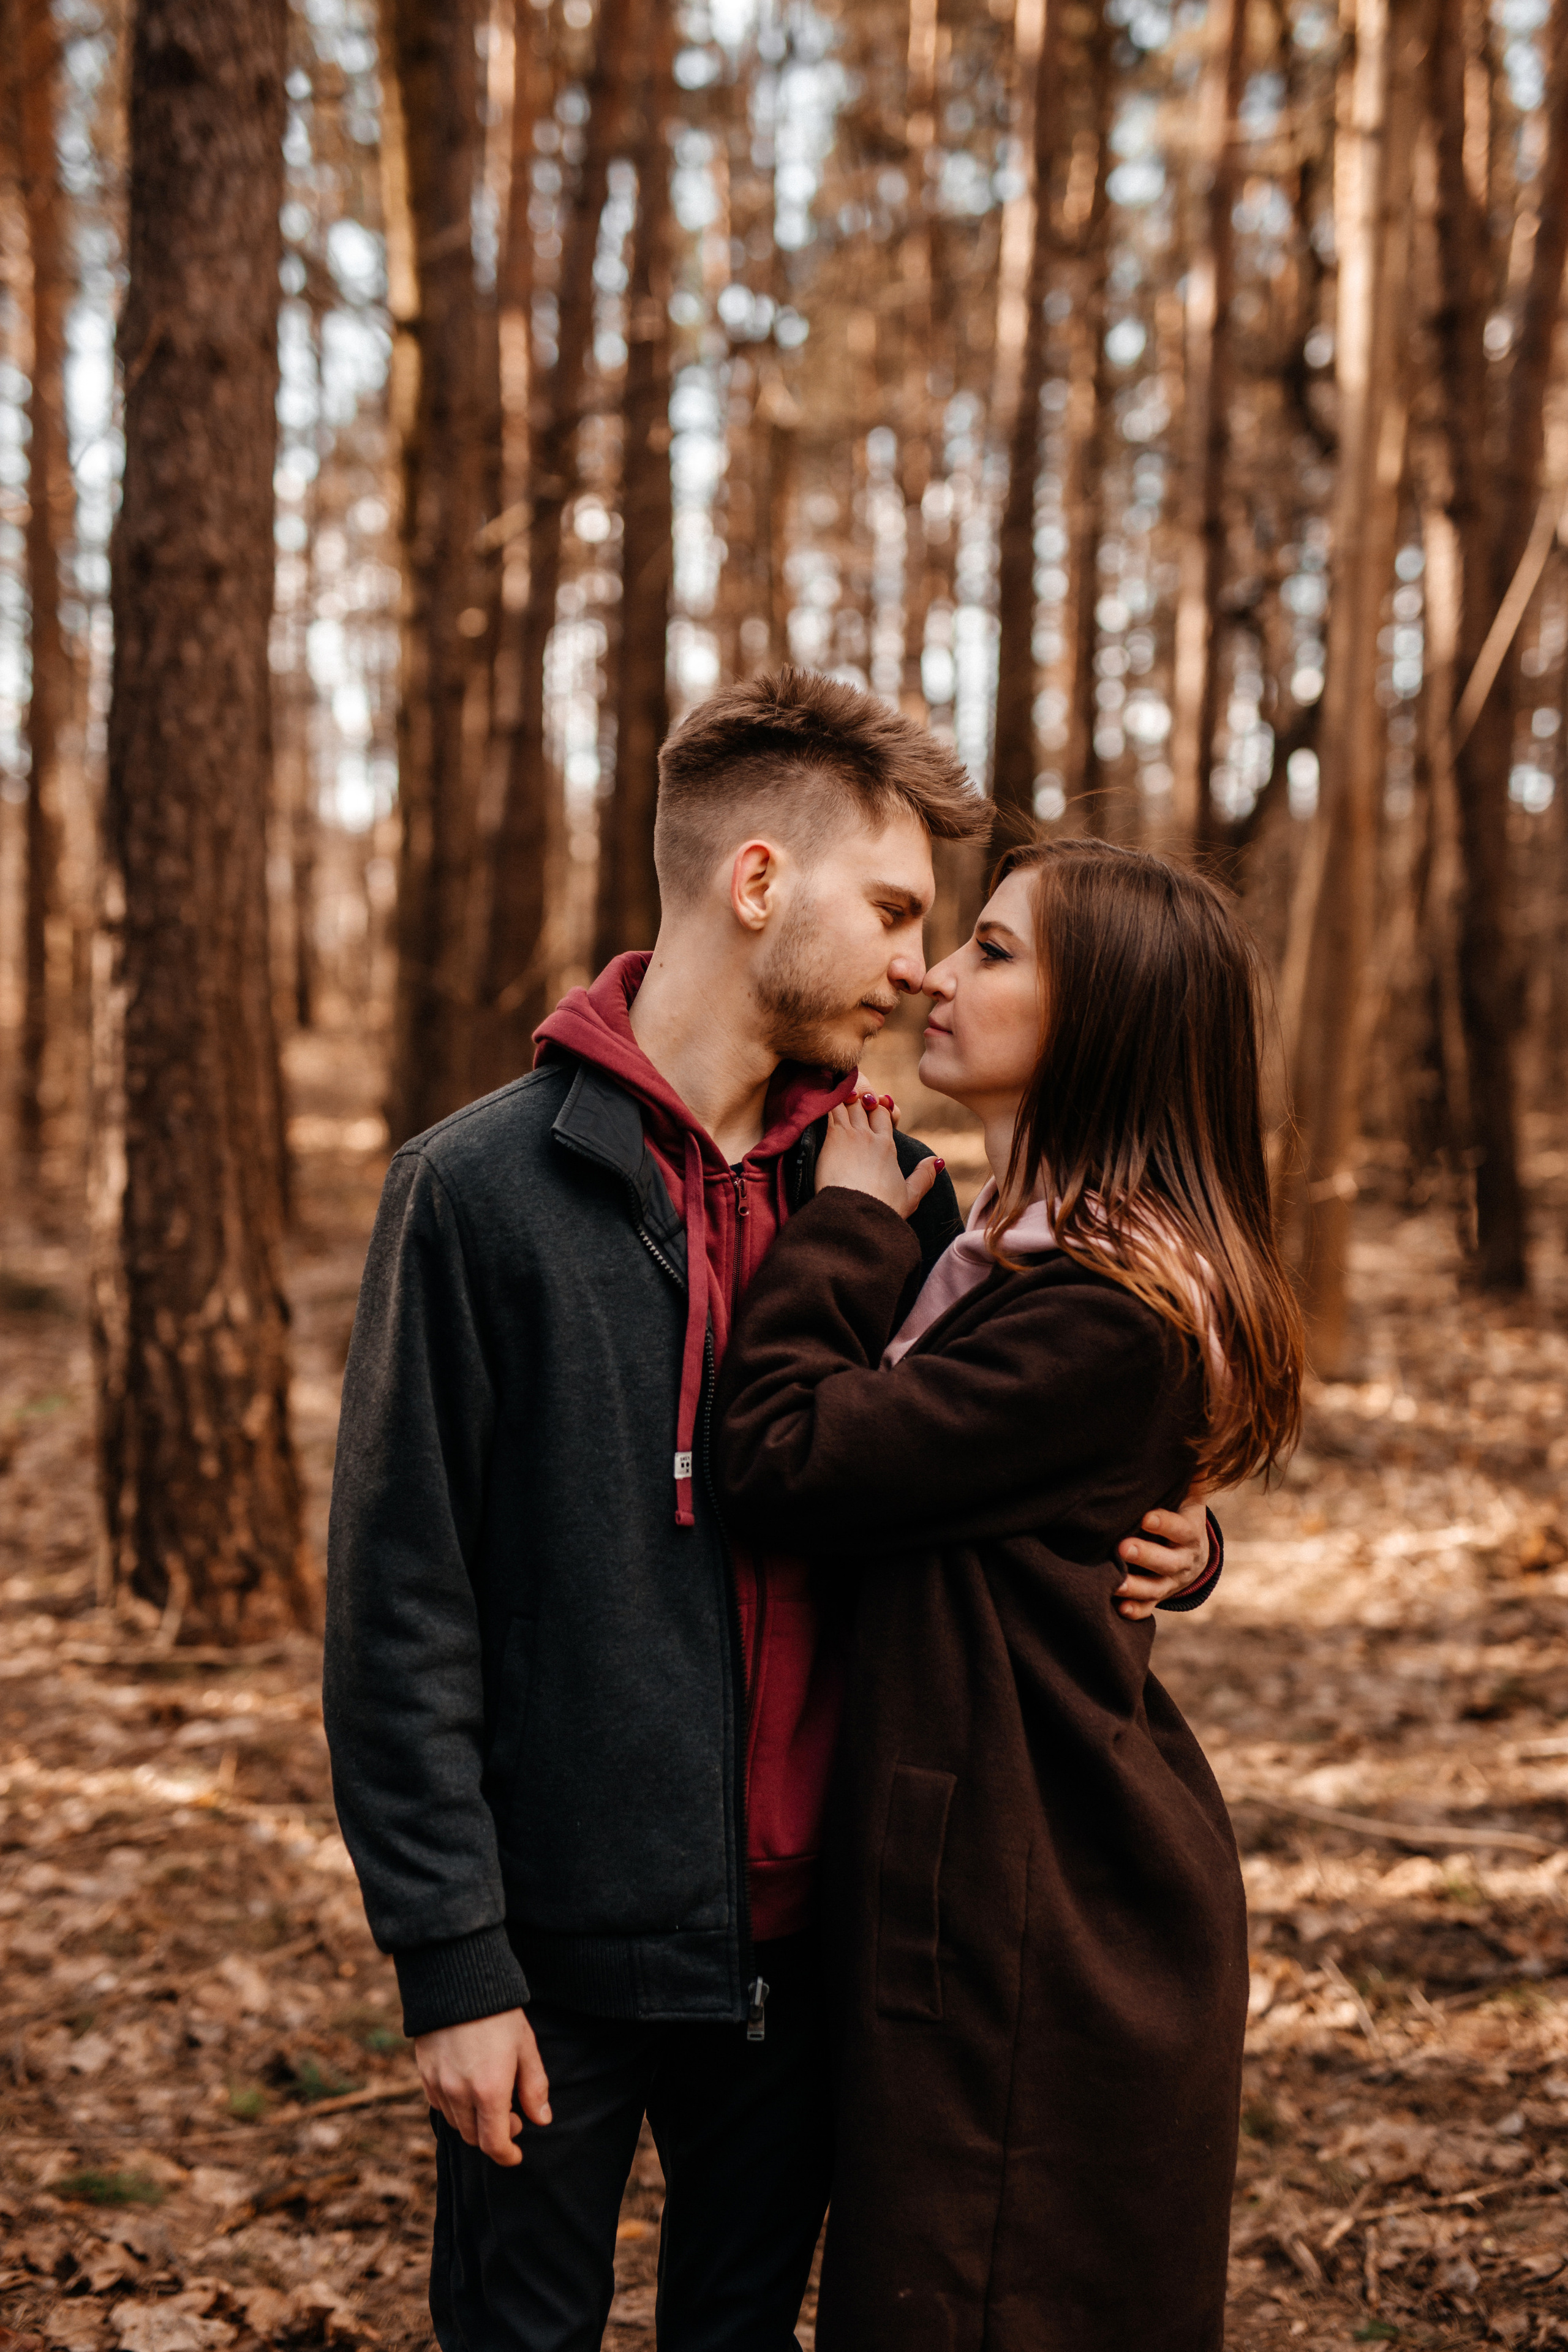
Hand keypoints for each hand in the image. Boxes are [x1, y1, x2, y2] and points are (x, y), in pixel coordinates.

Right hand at [415, 2008, 550, 2166]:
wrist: (458, 1979)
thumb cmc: (499, 2013)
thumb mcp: (526, 2047)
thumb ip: (534, 2087)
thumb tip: (542, 2120)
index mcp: (489, 2090)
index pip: (494, 2144)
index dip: (506, 2156)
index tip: (516, 2155)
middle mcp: (459, 2093)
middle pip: (473, 2137)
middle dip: (493, 2135)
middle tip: (511, 2115)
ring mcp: (438, 2084)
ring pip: (455, 2122)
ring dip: (473, 2121)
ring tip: (490, 2098)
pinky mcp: (424, 2072)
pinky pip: (438, 2104)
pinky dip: (454, 2106)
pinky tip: (467, 2088)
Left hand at [815, 1094, 939, 1220]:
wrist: (858, 1215)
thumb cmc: (881, 1210)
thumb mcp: (910, 1196)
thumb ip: (924, 1176)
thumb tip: (938, 1161)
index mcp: (887, 1147)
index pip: (884, 1113)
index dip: (878, 1106)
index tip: (873, 1106)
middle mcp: (870, 1136)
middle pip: (866, 1103)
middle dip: (860, 1096)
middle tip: (851, 1099)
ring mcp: (851, 1135)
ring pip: (848, 1102)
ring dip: (842, 1096)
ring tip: (836, 1093)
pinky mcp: (833, 1138)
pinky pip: (831, 1108)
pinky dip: (827, 1099)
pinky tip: (823, 1096)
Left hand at [1114, 1484, 1212, 1620]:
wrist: (1192, 1554)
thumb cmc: (1181, 1516)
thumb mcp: (1189, 1497)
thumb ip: (1191, 1477)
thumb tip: (1201, 1447)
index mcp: (1190, 1532)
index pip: (1181, 1528)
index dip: (1165, 1524)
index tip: (1146, 1517)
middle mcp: (1183, 1559)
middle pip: (1168, 1561)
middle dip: (1146, 1555)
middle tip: (1122, 1547)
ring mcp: (1171, 1581)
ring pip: (1156, 1587)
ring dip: (1136, 1586)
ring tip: (1114, 1583)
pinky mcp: (1159, 1596)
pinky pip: (1149, 1606)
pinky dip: (1136, 1610)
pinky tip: (1119, 1609)